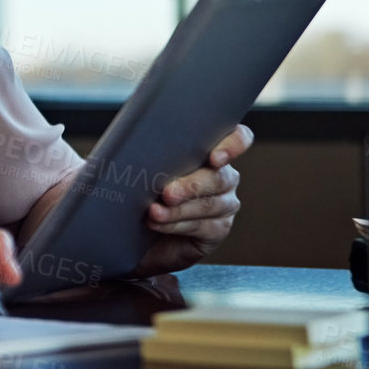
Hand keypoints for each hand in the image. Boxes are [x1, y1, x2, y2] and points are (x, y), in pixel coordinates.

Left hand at [132, 124, 252, 276]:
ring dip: (179, 209)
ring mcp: (224, 204)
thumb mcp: (139, 166)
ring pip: (210, 204)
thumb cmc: (137, 189)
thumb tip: (132, 145)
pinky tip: (157, 223)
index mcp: (209, 151)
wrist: (131, 229)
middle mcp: (223, 177)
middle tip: (166, 192)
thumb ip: (147, 152)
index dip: (234, 144)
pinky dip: (176, 225)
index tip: (215, 157)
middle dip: (191, 185)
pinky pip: (203, 227)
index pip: (238, 138)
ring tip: (154, 212)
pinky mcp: (217, 230)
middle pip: (219, 177)